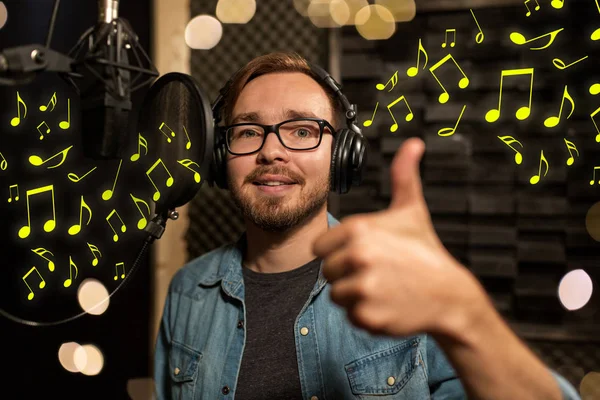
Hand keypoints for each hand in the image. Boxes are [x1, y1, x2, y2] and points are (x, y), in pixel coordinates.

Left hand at [312, 137, 485, 337]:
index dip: (339, 252)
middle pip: (327, 272)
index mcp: (358, 228)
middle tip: (378, 273)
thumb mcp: (412, 210)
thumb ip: (403, 176)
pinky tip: (388, 304)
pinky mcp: (367, 316)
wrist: (450, 295)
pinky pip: (349, 316)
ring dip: (355, 295)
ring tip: (384, 288)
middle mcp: (357, 256)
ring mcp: (363, 287)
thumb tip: (413, 143)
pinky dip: (365, 314)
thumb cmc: (425, 251)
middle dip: (347, 274)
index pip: (320, 247)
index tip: (364, 254)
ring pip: (336, 295)